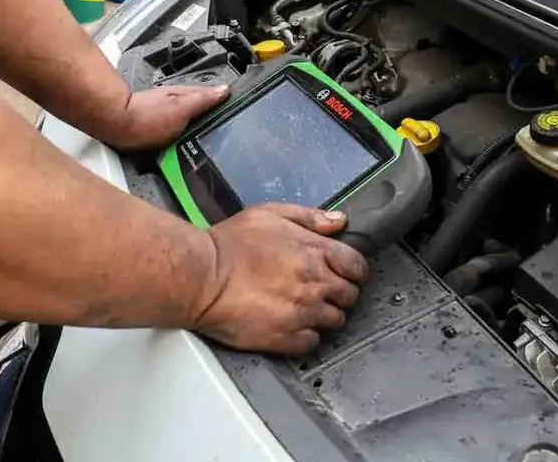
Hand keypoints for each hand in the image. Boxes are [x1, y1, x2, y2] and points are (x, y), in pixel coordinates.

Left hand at [100, 85, 228, 150]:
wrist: (117, 127)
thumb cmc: (147, 117)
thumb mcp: (182, 107)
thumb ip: (204, 100)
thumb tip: (225, 90)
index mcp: (187, 96)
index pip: (214, 96)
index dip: (227, 103)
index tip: (242, 110)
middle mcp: (178, 103)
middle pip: (203, 110)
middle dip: (215, 118)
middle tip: (231, 130)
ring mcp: (168, 115)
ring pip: (192, 121)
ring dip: (202, 128)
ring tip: (215, 140)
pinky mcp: (160, 129)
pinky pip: (182, 131)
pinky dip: (189, 136)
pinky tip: (191, 144)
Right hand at [193, 204, 368, 354]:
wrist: (199, 278)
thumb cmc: (227, 246)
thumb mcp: (270, 214)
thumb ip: (310, 217)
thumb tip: (338, 221)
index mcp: (314, 252)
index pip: (357, 266)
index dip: (352, 270)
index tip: (344, 273)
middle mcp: (314, 283)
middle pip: (350, 295)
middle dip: (339, 292)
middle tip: (321, 290)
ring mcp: (302, 312)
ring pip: (335, 320)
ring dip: (324, 315)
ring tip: (303, 308)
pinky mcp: (285, 337)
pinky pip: (312, 342)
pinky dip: (306, 336)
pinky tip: (292, 325)